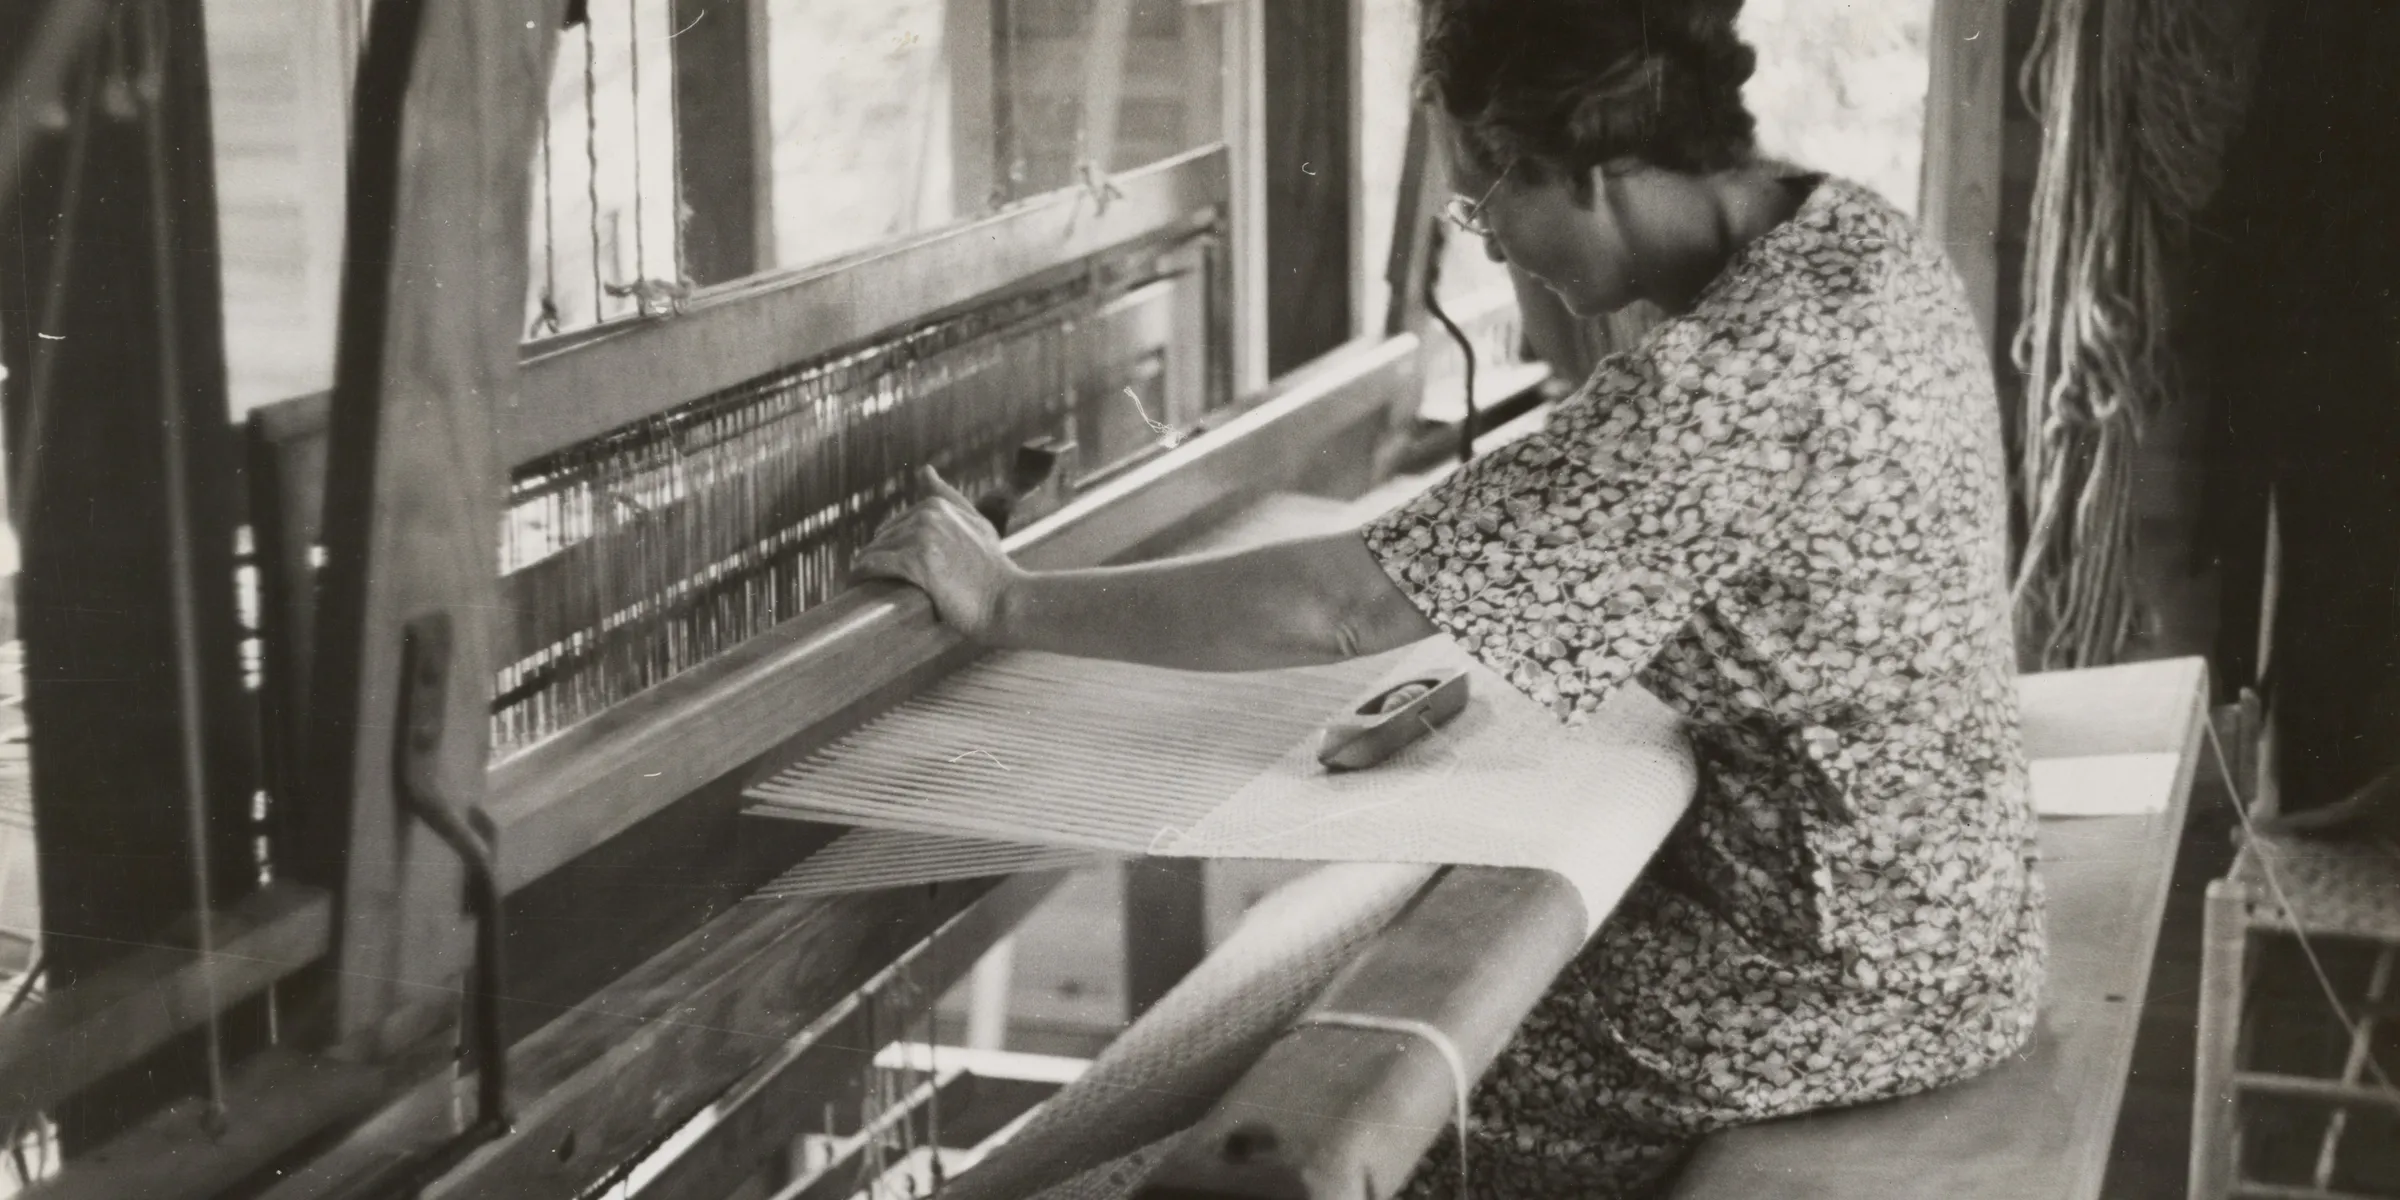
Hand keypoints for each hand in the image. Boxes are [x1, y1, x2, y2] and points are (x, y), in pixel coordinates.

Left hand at [852, 466, 1023, 641]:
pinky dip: (860, 575)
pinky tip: (856, 585)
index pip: (894, 526)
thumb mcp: (977, 523)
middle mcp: (928, 515)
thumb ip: (950, 496)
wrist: (1008, 601)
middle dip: (876, 559)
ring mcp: (922, 537)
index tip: (884, 567)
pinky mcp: (916, 562)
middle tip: (873, 583)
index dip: (888, 548)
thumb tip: (924, 470)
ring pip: (875, 551)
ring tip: (861, 587)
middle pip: (883, 539)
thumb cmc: (993, 569)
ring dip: (865, 569)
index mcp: (938, 504)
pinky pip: (873, 565)